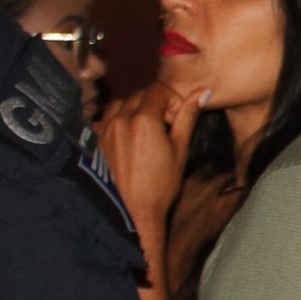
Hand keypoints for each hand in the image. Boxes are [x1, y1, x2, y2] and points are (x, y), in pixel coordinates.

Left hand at [95, 81, 203, 235]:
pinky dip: (121, 117)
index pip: (158, 90)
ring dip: (137, 108)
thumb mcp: (181, 148)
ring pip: (123, 102)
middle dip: (156, 103)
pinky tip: (131, 135)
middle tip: (166, 126)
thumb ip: (188, 116)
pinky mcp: (99, 138)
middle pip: (141, 94)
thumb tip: (202, 92)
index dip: (172, 100)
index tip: (177, 118)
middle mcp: (121, 118)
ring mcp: (107, 128)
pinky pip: (109, 116)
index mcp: (144, 119)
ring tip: (148, 130)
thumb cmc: (163, 182)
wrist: (135, 209)